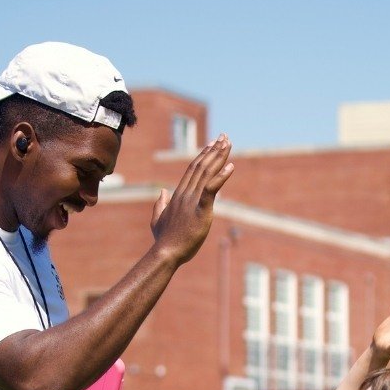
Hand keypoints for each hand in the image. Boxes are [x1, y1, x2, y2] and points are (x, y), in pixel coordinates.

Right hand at [149, 134, 233, 264]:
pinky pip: (212, 189)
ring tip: (228, 143)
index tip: (212, 144)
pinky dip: (222, 177)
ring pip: (207, 173)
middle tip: (224, 137)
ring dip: (219, 157)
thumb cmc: (163, 240)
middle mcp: (185, 194)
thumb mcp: (157, 220)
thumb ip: (160, 204)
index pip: (192, 169)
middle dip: (214, 150)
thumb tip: (163, 192)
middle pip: (201, 166)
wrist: (166, 252)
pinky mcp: (201, 210)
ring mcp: (192, 201)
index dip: (203, 155)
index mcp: (178, 195)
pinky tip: (231, 166)